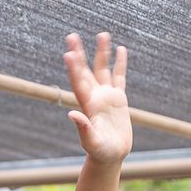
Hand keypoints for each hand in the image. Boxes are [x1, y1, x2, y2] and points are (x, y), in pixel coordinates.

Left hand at [63, 32, 131, 164]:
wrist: (111, 156)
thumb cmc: (100, 152)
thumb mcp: (92, 142)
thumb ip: (83, 129)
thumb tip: (71, 115)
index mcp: (87, 106)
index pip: (79, 82)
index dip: (74, 68)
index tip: (69, 52)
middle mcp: (95, 97)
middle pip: (86, 70)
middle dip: (80, 53)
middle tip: (71, 35)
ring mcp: (107, 97)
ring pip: (103, 69)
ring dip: (102, 52)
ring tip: (102, 34)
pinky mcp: (119, 99)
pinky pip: (119, 77)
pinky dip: (120, 64)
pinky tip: (121, 49)